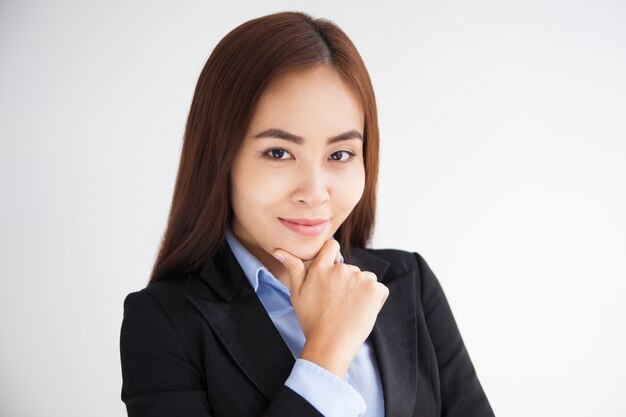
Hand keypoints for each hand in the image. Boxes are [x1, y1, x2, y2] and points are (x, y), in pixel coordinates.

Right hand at [272, 239, 388, 377]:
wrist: (330, 345)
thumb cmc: (311, 321)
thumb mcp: (296, 294)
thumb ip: (292, 268)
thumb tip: (278, 250)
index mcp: (320, 268)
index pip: (332, 246)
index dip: (334, 256)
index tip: (333, 273)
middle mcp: (340, 269)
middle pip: (350, 269)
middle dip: (347, 282)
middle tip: (338, 304)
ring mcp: (359, 278)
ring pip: (365, 279)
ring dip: (361, 290)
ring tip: (350, 310)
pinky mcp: (374, 290)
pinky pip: (379, 290)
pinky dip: (375, 300)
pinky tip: (362, 312)